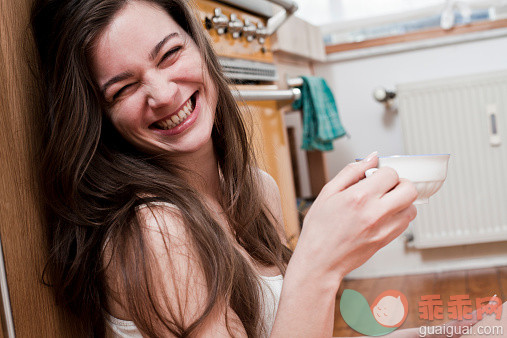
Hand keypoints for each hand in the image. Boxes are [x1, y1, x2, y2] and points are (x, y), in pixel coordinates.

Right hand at [293, 152, 417, 281]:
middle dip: (400, 183)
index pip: (390, 174)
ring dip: (401, 201)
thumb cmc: (319, 229)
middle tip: (385, 187)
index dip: (383, 172)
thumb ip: (351, 172)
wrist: (320, 261)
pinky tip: (382, 216)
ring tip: (384, 202)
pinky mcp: (386, 240)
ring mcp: (383, 228)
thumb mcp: (327, 193)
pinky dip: (399, 216)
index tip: (374, 176)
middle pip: (409, 189)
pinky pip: (405, 223)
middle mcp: (375, 213)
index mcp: (359, 197)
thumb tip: (371, 158)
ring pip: (412, 207)